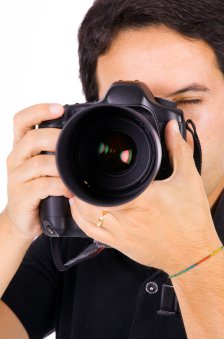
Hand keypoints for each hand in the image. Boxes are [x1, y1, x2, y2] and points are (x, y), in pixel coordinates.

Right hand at [5, 104, 72, 240]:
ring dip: (62, 167)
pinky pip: (42, 185)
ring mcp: (16, 178)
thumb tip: (83, 139)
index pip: (21, 121)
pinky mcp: (21, 196)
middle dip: (56, 138)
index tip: (59, 108)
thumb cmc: (39, 190)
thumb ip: (55, 153)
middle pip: (32, 138)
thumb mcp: (44, 167)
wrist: (24, 220)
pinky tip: (70, 190)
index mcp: (21, 148)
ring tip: (76, 174)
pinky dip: (60, 186)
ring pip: (39, 163)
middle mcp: (15, 159)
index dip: (39, 110)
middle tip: (73, 146)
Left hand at [69, 120, 220, 272]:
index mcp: (141, 198)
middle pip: (88, 199)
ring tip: (78, 187)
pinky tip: (81, 210)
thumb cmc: (192, 221)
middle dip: (80, 185)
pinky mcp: (119, 245)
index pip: (104, 183)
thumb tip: (172, 130)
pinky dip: (82, 219)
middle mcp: (126, 217)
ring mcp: (120, 234)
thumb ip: (179, 151)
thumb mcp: (188, 180)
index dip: (91, 172)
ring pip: (86, 216)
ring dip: (78, 201)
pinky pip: (92, 233)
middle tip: (80, 171)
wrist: (194, 255)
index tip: (88, 160)